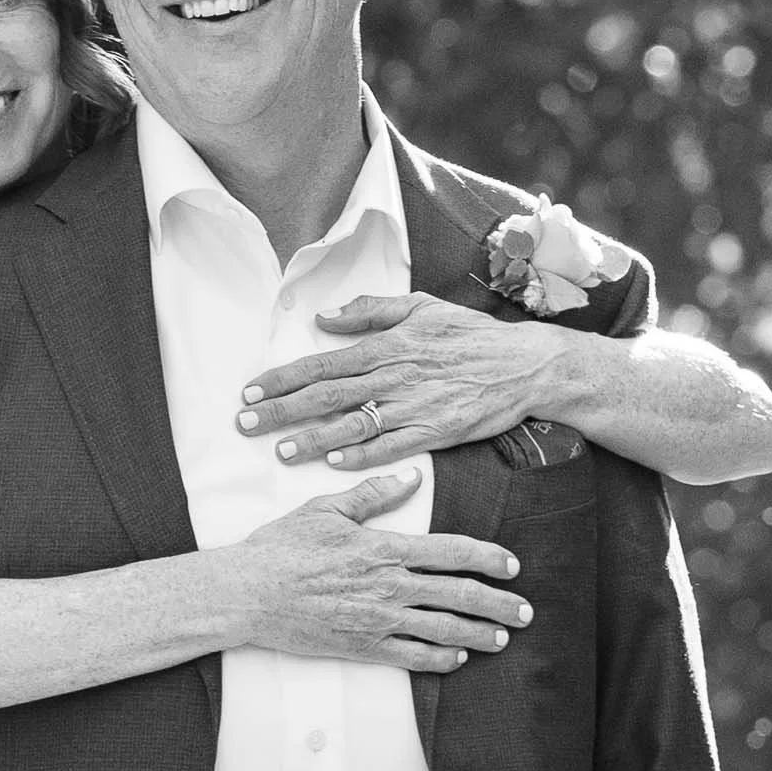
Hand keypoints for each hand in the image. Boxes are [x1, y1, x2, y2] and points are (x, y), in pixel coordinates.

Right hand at [222, 471, 532, 673]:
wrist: (247, 593)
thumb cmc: (282, 547)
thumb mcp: (326, 508)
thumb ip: (373, 493)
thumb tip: (411, 478)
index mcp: (384, 548)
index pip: (451, 552)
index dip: (488, 558)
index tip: (512, 565)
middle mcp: (389, 586)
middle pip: (459, 595)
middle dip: (499, 603)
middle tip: (526, 611)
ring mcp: (378, 620)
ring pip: (444, 630)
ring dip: (479, 634)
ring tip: (502, 638)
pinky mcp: (362, 647)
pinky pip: (412, 656)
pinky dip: (440, 659)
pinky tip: (458, 658)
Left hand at [236, 293, 577, 469]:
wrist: (525, 364)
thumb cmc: (470, 334)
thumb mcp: (421, 306)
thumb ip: (371, 309)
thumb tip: (324, 315)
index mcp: (387, 345)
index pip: (322, 363)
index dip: (283, 378)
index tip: (251, 390)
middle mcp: (394, 377)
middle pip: (326, 396)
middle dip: (282, 411)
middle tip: (246, 424)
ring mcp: (414, 408)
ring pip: (352, 426)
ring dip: (312, 440)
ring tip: (280, 451)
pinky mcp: (435, 433)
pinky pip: (390, 448)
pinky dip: (361, 456)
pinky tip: (334, 464)